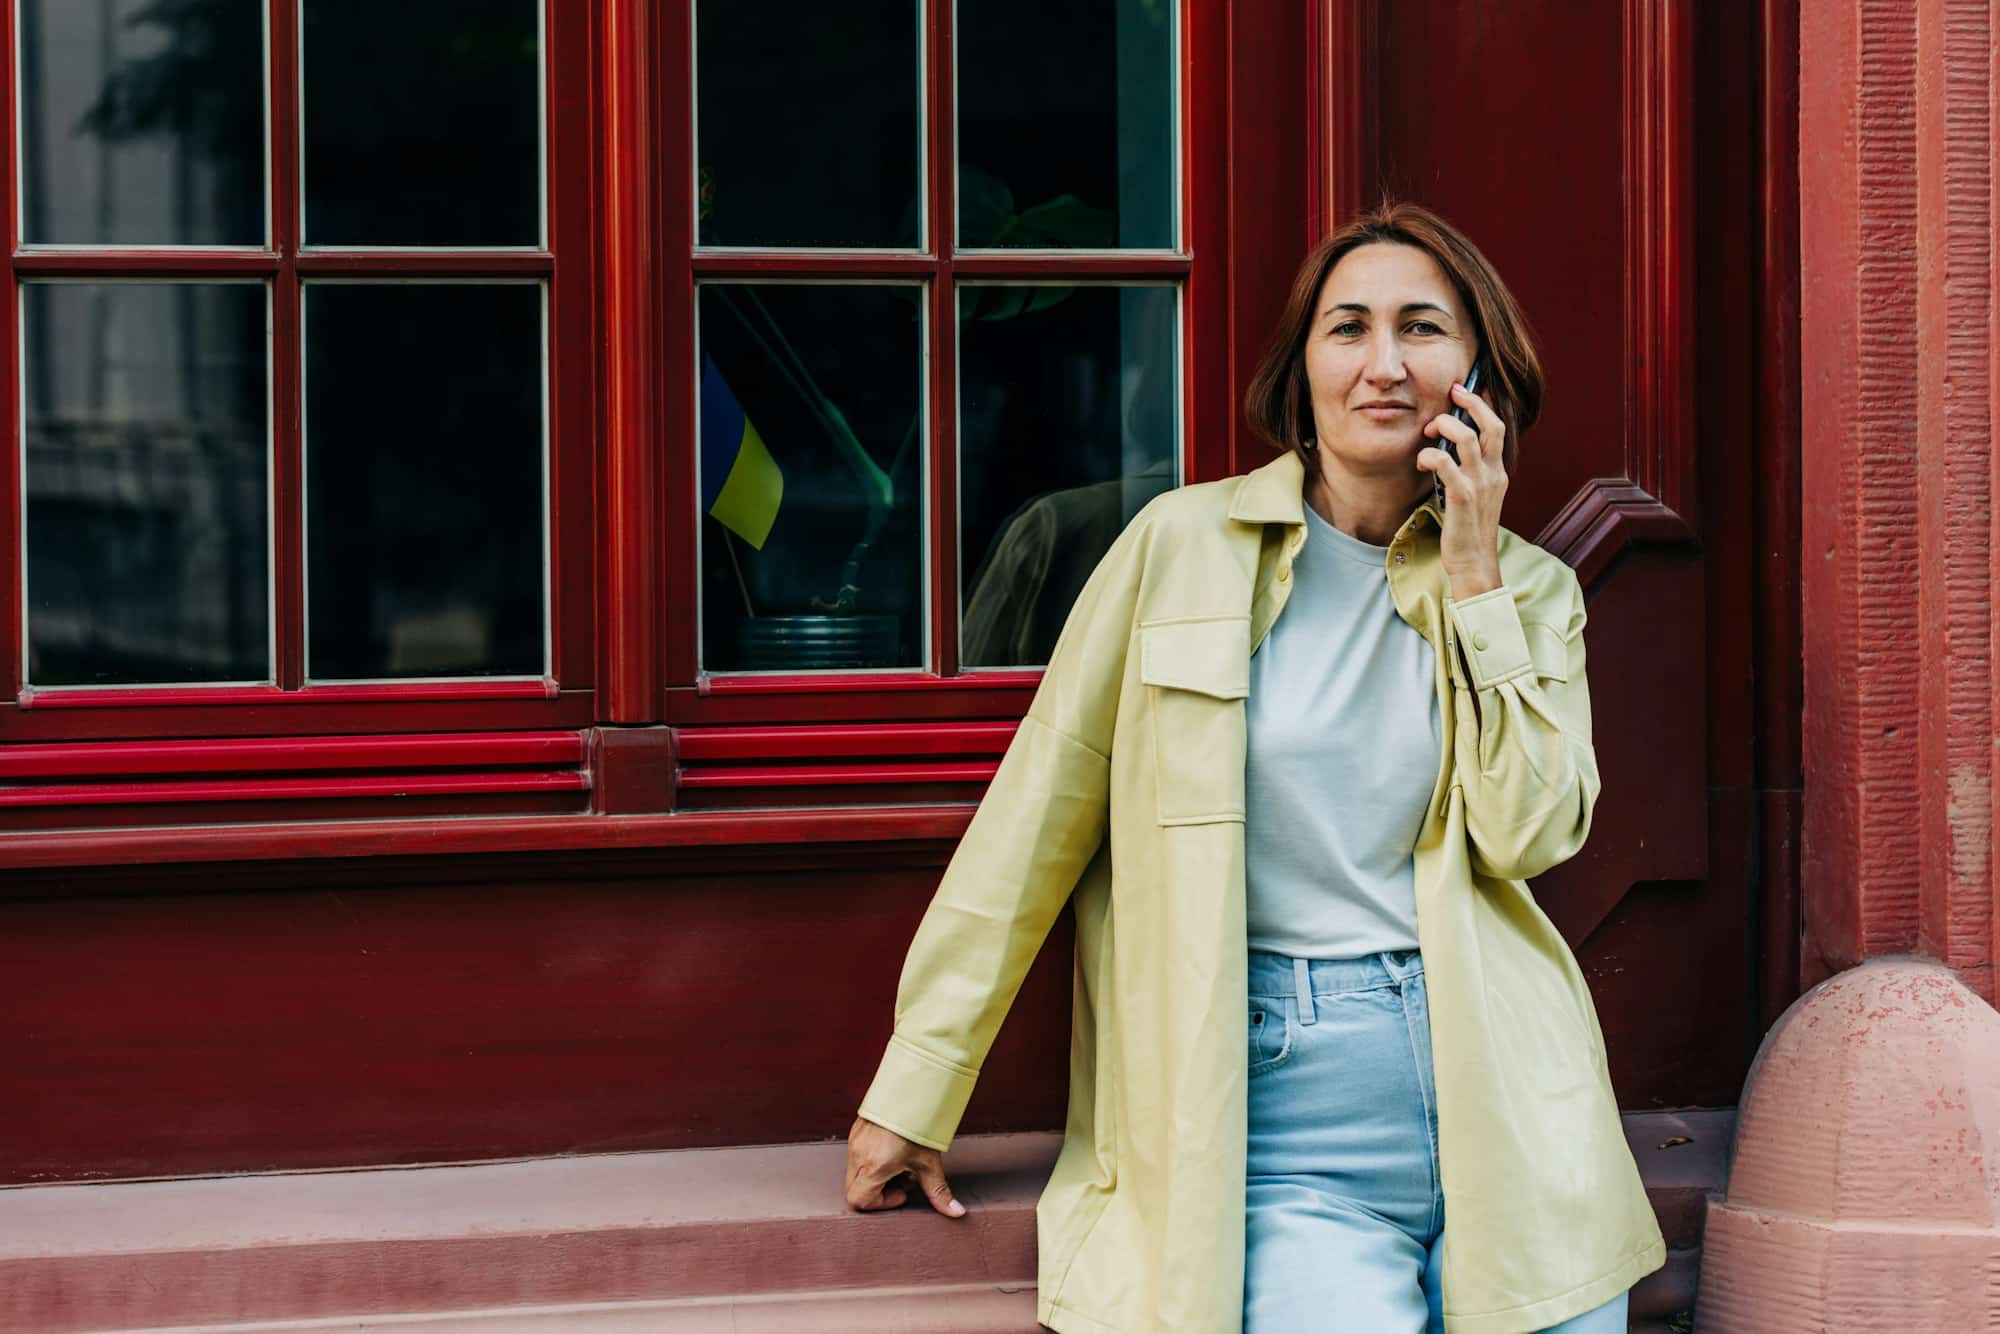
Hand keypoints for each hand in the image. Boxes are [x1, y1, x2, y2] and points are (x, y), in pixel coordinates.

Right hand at [844, 1115, 965, 1217]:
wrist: (912, 1088)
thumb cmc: (919, 1126)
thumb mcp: (929, 1162)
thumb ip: (939, 1191)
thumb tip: (956, 1212)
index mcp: (874, 1166)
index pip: (858, 1200)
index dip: (881, 1203)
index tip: (902, 1191)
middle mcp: (858, 1154)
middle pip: (854, 1188)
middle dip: (878, 1191)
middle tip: (902, 1178)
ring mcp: (855, 1141)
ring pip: (855, 1172)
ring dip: (876, 1174)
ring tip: (901, 1161)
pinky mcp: (857, 1130)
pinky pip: (857, 1154)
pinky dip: (872, 1159)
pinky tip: (894, 1148)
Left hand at [1416, 381, 1506, 599]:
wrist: (1474, 563)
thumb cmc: (1468, 530)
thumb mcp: (1476, 495)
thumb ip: (1469, 471)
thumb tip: (1449, 448)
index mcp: (1497, 472)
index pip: (1497, 427)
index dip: (1481, 404)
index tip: (1461, 390)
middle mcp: (1492, 474)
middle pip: (1490, 424)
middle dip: (1469, 402)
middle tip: (1448, 396)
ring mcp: (1479, 485)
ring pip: (1466, 438)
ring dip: (1444, 426)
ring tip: (1429, 432)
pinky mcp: (1462, 497)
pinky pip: (1445, 463)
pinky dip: (1430, 455)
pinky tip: (1421, 462)